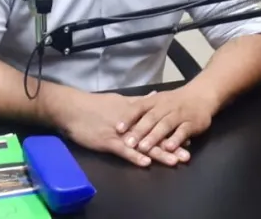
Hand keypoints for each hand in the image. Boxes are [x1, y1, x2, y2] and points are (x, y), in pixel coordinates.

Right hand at [52, 91, 183, 167]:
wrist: (72, 107)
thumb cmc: (94, 104)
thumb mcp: (119, 99)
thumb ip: (138, 101)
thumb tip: (155, 97)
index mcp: (133, 112)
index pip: (156, 122)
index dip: (172, 130)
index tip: (188, 137)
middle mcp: (130, 122)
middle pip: (154, 135)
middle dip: (171, 144)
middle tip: (187, 153)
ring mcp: (119, 133)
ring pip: (142, 144)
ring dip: (159, 153)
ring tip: (174, 160)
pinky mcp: (107, 142)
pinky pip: (123, 150)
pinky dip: (134, 156)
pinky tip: (146, 162)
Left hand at [117, 85, 218, 160]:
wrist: (201, 95)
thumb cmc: (175, 101)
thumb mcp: (157, 100)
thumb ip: (142, 109)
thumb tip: (122, 120)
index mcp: (155, 101)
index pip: (139, 107)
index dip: (128, 118)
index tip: (117, 129)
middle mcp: (166, 106)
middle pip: (151, 118)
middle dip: (139, 131)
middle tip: (128, 143)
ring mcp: (179, 114)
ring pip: (165, 125)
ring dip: (154, 137)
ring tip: (144, 148)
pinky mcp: (192, 123)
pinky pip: (183, 131)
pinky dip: (176, 139)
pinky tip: (169, 148)